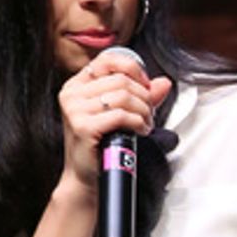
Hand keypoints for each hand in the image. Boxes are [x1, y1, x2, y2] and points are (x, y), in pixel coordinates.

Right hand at [57, 55, 171, 192]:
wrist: (87, 176)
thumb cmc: (101, 146)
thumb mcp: (120, 114)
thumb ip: (141, 96)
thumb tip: (164, 82)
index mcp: (77, 85)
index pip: (108, 60)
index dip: (134, 69)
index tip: (146, 87)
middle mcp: (72, 93)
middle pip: (121, 80)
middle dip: (144, 97)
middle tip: (149, 114)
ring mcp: (75, 109)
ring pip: (123, 96)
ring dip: (144, 111)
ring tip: (146, 124)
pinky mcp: (83, 126)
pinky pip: (121, 115)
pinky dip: (138, 122)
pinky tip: (141, 131)